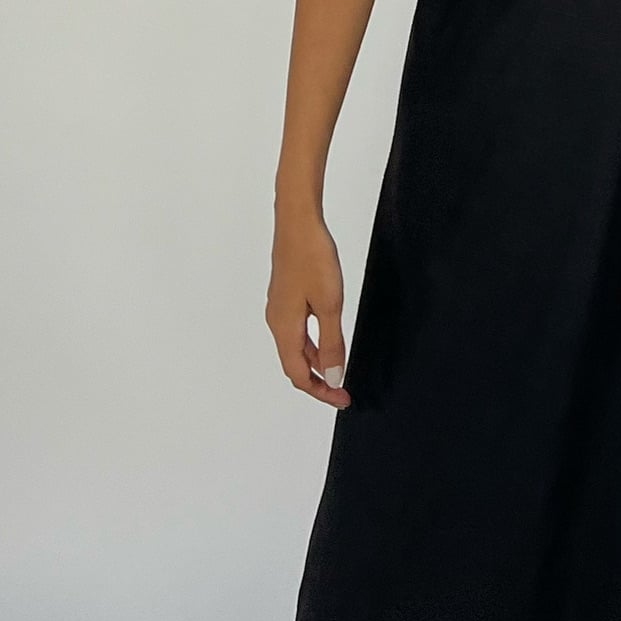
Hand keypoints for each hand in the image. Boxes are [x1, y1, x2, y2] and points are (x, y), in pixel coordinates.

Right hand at [266, 210, 350, 407]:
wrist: (297, 221)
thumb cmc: (312, 258)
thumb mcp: (329, 304)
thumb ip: (332, 343)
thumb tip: (334, 377)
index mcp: (284, 328)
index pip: (299, 374)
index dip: (321, 391)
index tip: (343, 399)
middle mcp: (277, 322)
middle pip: (295, 364)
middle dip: (319, 380)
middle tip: (343, 390)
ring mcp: (279, 308)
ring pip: (296, 347)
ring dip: (317, 362)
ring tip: (339, 369)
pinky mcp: (285, 295)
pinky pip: (297, 331)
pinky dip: (313, 343)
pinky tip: (328, 338)